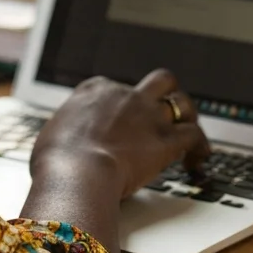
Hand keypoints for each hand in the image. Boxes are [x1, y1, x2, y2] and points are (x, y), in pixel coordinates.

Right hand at [30, 69, 208, 199]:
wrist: (75, 172)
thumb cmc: (56, 160)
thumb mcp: (52, 136)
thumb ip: (66, 133)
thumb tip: (61, 145)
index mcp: (95, 90)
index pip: (115, 88)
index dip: (121, 104)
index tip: (122, 120)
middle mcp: (125, 96)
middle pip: (158, 80)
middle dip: (166, 92)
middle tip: (166, 109)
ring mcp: (148, 115)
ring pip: (182, 101)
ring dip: (188, 114)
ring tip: (191, 130)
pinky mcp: (166, 140)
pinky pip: (194, 135)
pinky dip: (201, 147)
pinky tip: (199, 160)